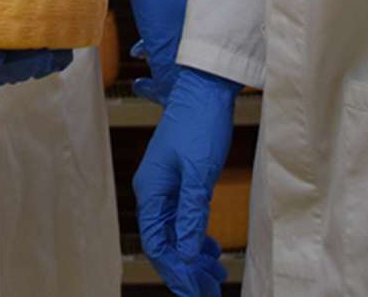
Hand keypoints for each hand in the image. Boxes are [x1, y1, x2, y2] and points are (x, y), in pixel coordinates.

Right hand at [134, 66, 241, 295]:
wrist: (204, 90)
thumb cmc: (199, 126)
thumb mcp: (198, 173)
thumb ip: (192, 213)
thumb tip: (188, 253)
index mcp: (151, 189)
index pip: (157, 243)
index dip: (177, 270)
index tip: (198, 290)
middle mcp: (153, 191)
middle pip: (164, 242)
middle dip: (186, 270)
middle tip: (211, 289)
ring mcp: (166, 186)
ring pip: (174, 233)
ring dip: (192, 257)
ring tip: (216, 274)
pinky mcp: (179, 181)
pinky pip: (182, 220)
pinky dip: (195, 238)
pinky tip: (211, 249)